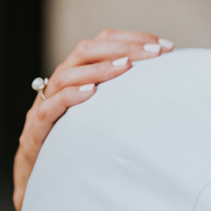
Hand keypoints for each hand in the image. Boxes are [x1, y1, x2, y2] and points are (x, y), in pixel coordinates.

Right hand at [13, 30, 173, 210]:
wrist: (43, 171)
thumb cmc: (81, 135)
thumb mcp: (107, 109)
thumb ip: (129, 93)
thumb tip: (172, 83)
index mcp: (79, 71)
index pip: (103, 41)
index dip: (133, 39)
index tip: (166, 47)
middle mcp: (61, 80)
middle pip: (87, 50)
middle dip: (124, 48)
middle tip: (155, 53)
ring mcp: (46, 101)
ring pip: (68, 74)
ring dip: (101, 68)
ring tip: (127, 66)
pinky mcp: (38, 126)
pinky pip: (51, 106)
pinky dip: (71, 96)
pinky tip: (91, 93)